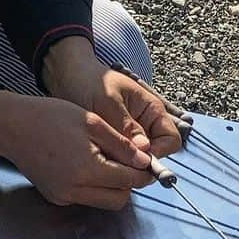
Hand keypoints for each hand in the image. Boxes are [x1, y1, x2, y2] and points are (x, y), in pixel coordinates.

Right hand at [0, 89, 153, 209]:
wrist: (11, 125)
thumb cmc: (49, 117)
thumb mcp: (92, 122)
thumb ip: (121, 145)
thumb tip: (144, 161)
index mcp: (86, 170)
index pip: (128, 181)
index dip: (143, 172)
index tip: (149, 163)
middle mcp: (74, 190)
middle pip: (119, 199)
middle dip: (129, 183)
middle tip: (130, 162)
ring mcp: (63, 196)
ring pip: (103, 201)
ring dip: (113, 186)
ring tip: (108, 160)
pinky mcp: (56, 197)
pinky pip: (86, 198)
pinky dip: (95, 186)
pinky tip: (89, 165)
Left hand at [42, 37, 181, 157]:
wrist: (68, 77)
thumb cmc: (89, 82)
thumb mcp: (108, 103)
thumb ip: (127, 127)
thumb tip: (144, 151)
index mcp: (153, 110)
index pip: (171, 140)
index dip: (159, 153)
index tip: (138, 161)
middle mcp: (146, 125)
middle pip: (156, 154)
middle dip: (139, 161)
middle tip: (117, 162)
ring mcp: (132, 135)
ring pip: (137, 159)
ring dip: (124, 162)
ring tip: (103, 156)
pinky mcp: (117, 142)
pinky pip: (121, 158)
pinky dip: (113, 161)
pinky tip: (98, 156)